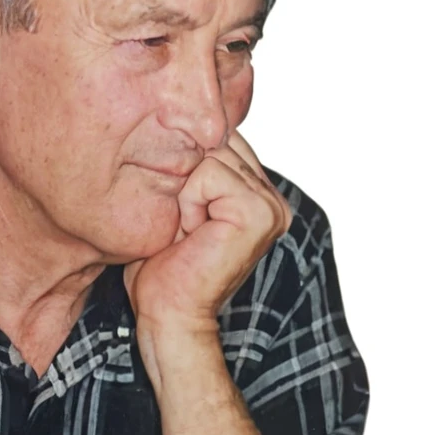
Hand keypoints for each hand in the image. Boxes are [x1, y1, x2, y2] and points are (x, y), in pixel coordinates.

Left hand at [123, 130, 291, 336]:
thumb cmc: (162, 268)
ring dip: (184, 193)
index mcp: (259, 195)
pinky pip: (207, 173)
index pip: (219, 141)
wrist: (169, 316)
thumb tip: (179, 118)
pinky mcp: (258, 212)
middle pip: (214, 142)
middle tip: (184, 228)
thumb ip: (192, 168)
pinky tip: (191, 234)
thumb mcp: (177, 206)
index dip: (186, 168)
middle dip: (184, 179)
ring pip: (208, 155)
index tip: (183, 214)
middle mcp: (272, 198)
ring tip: (187, 231)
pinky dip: (187, 201)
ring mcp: (271, 204)